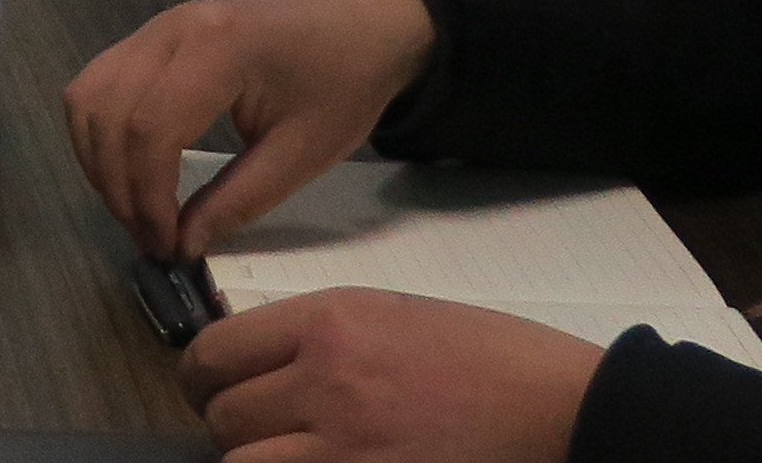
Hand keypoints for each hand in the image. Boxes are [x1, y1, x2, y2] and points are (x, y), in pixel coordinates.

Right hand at [64, 0, 437, 255]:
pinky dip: (99, 133)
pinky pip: (97, 83)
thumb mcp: (304, 154)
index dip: (147, 198)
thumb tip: (184, 245)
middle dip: (118, 187)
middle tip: (151, 239)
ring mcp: (154, 26)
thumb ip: (239, 200)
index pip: (150, 129)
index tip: (168, 248)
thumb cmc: (342, 84)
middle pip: (107, 113)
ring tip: (135, 209)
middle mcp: (170, 28)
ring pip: (86, 96)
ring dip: (98, 160)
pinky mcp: (150, 34)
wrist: (359, 22)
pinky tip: (127, 169)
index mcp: (217, 50)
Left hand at [185, 289, 601, 462]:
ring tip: (282, 454)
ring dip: (253, 460)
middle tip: (253, 429)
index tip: (209, 387)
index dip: (201, 376)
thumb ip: (317, 336)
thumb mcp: (390, 314)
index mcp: (330, 322)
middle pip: (223, 415)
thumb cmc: (487, 356)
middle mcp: (326, 382)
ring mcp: (346, 448)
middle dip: (229, 425)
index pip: (215, 352)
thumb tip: (257, 362)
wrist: (560, 407)